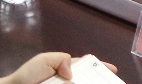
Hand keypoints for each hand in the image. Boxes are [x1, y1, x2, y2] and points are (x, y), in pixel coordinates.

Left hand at [0, 53, 117, 83]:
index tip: (113, 70)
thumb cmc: (28, 75)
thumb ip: (62, 59)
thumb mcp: (45, 59)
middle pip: (87, 80)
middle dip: (99, 80)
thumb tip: (71, 72)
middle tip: (111, 82)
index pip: (87, 66)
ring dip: (91, 83)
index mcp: (66, 68)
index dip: (100, 67)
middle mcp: (68, 80)